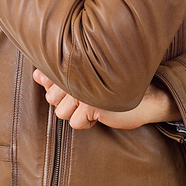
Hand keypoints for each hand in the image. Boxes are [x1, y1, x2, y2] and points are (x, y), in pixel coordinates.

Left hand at [33, 70, 180, 129]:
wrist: (149, 96)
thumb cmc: (117, 86)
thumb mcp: (87, 80)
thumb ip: (59, 77)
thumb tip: (36, 75)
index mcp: (77, 63)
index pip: (48, 81)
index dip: (57, 90)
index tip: (77, 89)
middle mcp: (79, 74)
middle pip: (52, 98)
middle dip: (67, 103)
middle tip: (88, 97)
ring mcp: (85, 89)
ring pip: (62, 112)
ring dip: (78, 113)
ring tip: (95, 104)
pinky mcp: (93, 104)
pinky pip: (76, 122)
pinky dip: (87, 122)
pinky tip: (100, 113)